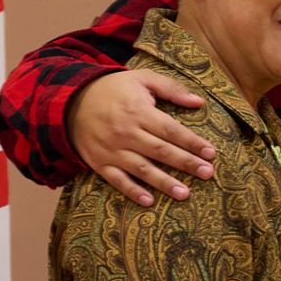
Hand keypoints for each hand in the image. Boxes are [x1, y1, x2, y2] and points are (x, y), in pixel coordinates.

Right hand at [67, 69, 215, 205]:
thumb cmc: (113, 89)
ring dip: (164, 183)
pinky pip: (117, 180)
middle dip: (186, 163)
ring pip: (142, 169)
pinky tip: (149, 202)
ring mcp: (111, 150)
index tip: (211, 154)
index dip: (192, 142)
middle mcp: (126, 133)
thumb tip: (199, 101)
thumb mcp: (141, 79)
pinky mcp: (99, 162)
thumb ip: (171, 88)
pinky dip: (132, 191)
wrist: (69, 100)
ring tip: (185, 194)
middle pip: (160, 151)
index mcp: (138, 112)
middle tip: (208, 174)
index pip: (171, 130)